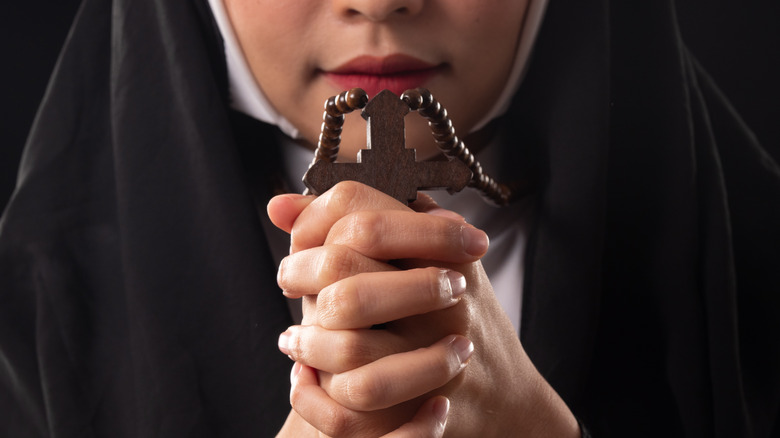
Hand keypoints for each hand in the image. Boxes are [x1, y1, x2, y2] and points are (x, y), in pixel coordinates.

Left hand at [269, 182, 579, 436]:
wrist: (502, 393)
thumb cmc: (453, 313)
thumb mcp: (427, 255)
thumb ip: (366, 220)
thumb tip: (280, 206)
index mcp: (446, 251)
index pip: (360, 214)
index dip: (314, 221)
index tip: (303, 239)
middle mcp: (446, 299)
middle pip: (342, 268)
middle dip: (299, 273)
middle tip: (289, 282)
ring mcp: (437, 355)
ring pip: (345, 343)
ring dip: (306, 341)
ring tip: (295, 340)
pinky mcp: (423, 409)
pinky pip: (350, 407)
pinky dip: (313, 395)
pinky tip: (305, 377)